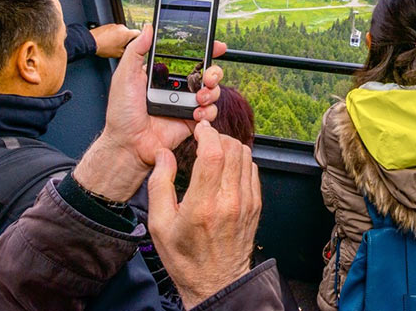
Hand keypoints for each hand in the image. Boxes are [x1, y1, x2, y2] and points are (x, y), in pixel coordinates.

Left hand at [72, 26, 223, 201]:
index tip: (215, 45)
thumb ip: (136, 50)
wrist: (128, 144)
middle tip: (208, 75)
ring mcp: (186, 104)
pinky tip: (196, 112)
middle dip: (214, 71)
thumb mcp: (125, 76)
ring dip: (212, 91)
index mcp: (164, 74)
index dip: (205, 50)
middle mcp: (178, 88)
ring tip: (199, 96)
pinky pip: (211, 112)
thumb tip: (147, 28)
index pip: (189, 57)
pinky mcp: (192, 121)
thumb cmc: (122, 113)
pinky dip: (208, 111)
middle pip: (207, 72)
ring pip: (213, 91)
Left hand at [90, 23, 140, 57]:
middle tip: (123, 47)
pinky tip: (109, 42)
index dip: (139, 40)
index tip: (137, 44)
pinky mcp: (109, 26)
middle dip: (128, 40)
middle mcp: (122, 27)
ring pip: (122, 32)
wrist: (91, 42)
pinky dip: (114, 35)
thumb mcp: (120, 54)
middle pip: (130, 33)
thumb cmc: (103, 47)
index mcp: (127, 33)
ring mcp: (115, 26)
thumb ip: (129, 50)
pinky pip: (115, 31)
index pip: (139, 34)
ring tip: (114, 45)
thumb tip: (132, 51)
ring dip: (121, 37)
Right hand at [147, 122, 260, 308]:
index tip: (199, 130)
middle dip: (217, 137)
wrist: (216, 283)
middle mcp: (229, 201)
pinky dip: (240, 161)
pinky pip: (253, 170)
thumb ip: (160, 184)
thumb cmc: (185, 258)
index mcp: (203, 205)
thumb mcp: (160, 224)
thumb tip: (164, 155)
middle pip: (233, 148)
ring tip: (214, 152)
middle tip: (204, 140)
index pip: (213, 153)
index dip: (207, 134)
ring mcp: (247, 203)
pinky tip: (226, 168)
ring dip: (230, 147)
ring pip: (246, 156)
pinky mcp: (255, 206)